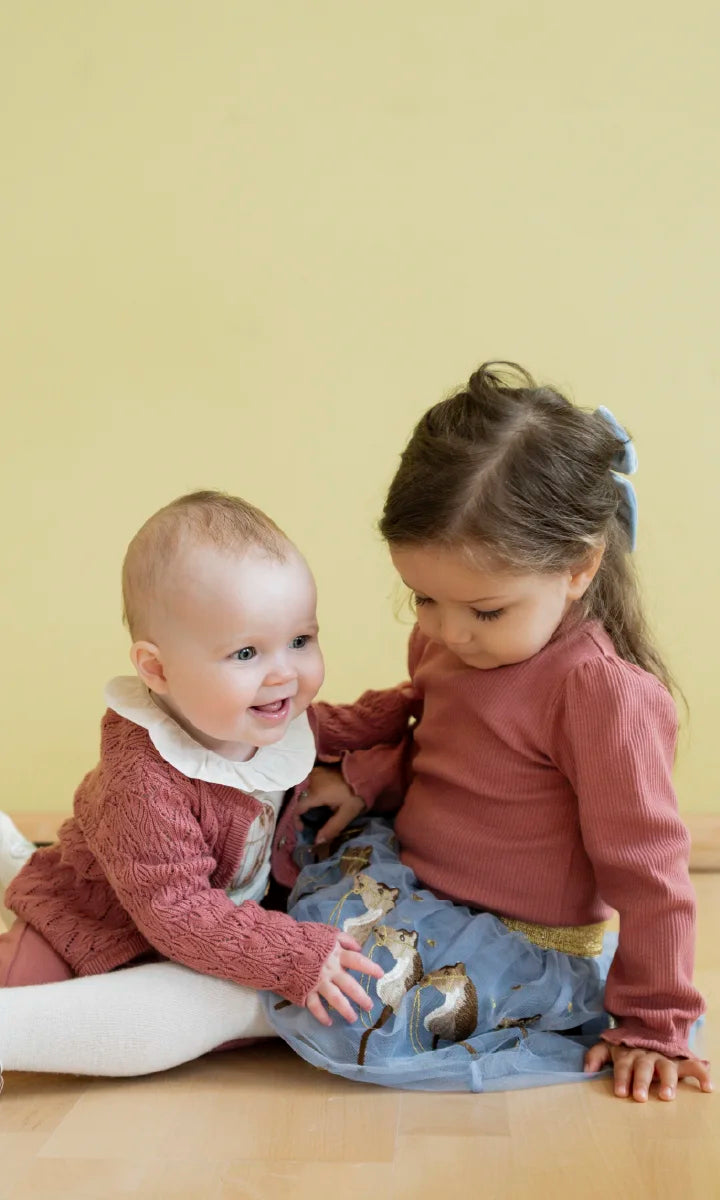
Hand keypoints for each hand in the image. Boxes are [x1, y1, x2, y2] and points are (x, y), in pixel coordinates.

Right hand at [294, 765, 366, 844]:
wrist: (366, 772)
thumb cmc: (356, 793)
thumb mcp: (347, 813)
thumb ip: (331, 828)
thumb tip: (317, 842)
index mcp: (315, 794)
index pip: (298, 809)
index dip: (298, 821)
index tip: (304, 829)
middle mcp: (311, 782)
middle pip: (301, 800)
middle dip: (304, 813)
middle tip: (313, 822)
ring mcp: (315, 774)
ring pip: (305, 792)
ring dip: (309, 802)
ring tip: (319, 812)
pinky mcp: (320, 770)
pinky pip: (311, 785)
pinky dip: (313, 794)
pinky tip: (323, 800)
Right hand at [305, 932, 383, 1025]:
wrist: (280, 947)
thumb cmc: (305, 938)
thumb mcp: (326, 932)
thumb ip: (344, 939)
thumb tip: (359, 947)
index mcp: (336, 954)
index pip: (357, 961)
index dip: (370, 967)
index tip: (381, 975)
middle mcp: (329, 970)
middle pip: (349, 985)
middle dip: (361, 997)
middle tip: (370, 1006)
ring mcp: (318, 982)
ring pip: (335, 999)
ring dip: (346, 1010)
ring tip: (353, 1019)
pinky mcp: (305, 991)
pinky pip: (315, 1006)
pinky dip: (322, 1015)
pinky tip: (329, 1022)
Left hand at [584, 1041, 712, 1100]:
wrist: (649, 1028)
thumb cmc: (627, 1047)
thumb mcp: (609, 1047)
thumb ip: (596, 1056)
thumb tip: (586, 1071)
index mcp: (628, 1053)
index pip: (623, 1065)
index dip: (621, 1078)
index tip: (620, 1093)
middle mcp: (646, 1055)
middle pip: (644, 1067)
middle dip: (641, 1081)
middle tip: (640, 1097)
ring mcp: (664, 1057)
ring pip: (667, 1067)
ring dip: (667, 1080)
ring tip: (667, 1095)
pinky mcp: (680, 1059)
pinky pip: (693, 1065)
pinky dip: (701, 1073)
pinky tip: (707, 1086)